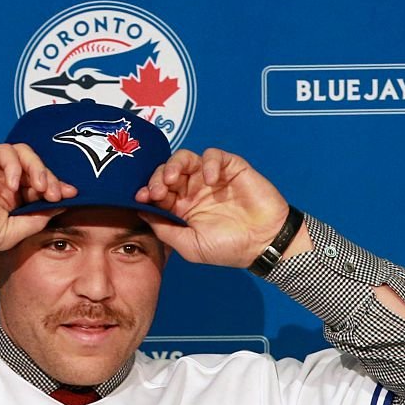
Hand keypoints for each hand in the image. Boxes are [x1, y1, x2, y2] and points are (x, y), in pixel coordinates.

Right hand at [0, 144, 77, 258]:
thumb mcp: (15, 231)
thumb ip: (38, 217)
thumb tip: (63, 205)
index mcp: (12, 197)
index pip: (40, 184)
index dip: (57, 186)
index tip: (72, 195)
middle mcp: (2, 179)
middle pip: (36, 167)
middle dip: (50, 178)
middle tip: (55, 193)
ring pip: (23, 154)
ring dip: (37, 168)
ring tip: (39, 186)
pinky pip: (4, 151)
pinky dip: (13, 165)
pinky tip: (12, 185)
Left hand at [134, 148, 296, 267]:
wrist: (264, 243)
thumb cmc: (228, 249)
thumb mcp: (189, 245)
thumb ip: (164, 229)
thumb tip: (140, 212)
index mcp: (181, 208)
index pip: (158, 191)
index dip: (147, 191)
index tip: (142, 197)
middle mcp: (193, 191)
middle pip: (168, 172)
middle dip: (157, 178)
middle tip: (157, 190)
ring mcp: (211, 178)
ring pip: (185, 158)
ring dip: (175, 164)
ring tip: (173, 178)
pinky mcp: (230, 168)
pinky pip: (213, 155)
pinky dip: (208, 162)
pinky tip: (210, 180)